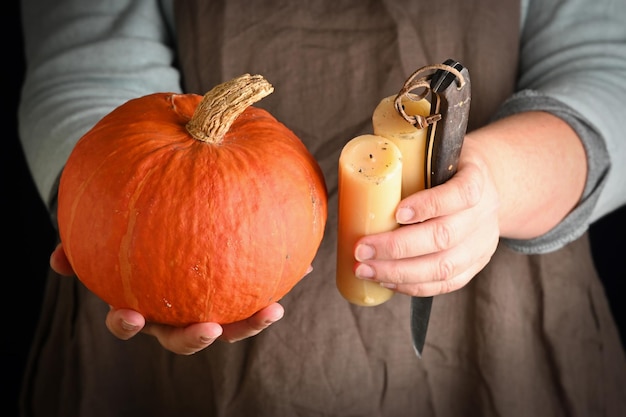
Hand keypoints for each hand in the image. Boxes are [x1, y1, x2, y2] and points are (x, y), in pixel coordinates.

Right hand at [50, 243, 284, 354]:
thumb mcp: (105, 230)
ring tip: (274, 310)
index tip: (127, 315)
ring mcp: (208, 299)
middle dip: (198, 338)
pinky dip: (283, 277)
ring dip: (251, 322)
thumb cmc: (131, 224)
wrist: (163, 202)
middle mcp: (179, 308)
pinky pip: (260, 285)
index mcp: (146, 300)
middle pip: (186, 335)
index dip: (128, 324)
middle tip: (211, 328)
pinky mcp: (240, 284)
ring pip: (231, 322)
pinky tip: (305, 263)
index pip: (134, 321)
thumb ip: (81, 244)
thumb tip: (56, 259)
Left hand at [352, 137, 499, 296]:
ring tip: (365, 270)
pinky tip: (386, 281)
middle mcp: (483, 213)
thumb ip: (409, 158)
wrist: (489, 186)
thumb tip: (363, 166)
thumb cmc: (449, 167)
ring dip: (399, 273)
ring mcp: (482, 243)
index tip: (397, 213)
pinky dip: (413, 286)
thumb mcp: (437, 152)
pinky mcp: (476, 264)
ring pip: (444, 267)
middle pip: (444, 237)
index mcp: (476, 178)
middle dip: (397, 247)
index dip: (429, 205)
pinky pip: (446, 283)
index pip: (461, 193)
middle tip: (361, 249)